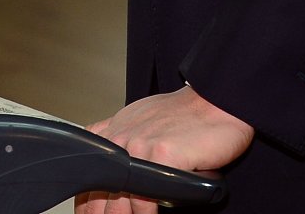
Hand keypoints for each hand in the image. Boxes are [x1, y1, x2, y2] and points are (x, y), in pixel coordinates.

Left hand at [74, 85, 252, 213]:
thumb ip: (121, 135)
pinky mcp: (162, 156)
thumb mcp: (141, 117)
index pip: (88, 181)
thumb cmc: (185, 113)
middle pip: (100, 197)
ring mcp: (140, 148)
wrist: (216, 101)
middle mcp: (121, 140)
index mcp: (114, 132)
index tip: (97, 213)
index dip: (88, 205)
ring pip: (119, 204)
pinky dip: (146, 213)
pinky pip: (145, 200)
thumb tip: (107, 158)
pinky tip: (152, 213)